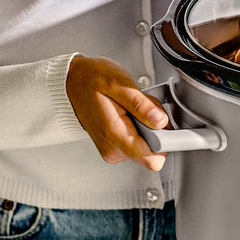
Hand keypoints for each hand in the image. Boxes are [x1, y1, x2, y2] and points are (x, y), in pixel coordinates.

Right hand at [66, 55, 168, 171]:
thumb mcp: (118, 83)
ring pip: (149, 146)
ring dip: (147, 125)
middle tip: (141, 108)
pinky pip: (140, 143)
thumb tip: (160, 121)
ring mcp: (114, 151)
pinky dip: (140, 127)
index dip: (166, 141)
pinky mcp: (116, 149)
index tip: (163, 124)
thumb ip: (140, 104)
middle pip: (154, 151)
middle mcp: (114, 150)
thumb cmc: (92, 80)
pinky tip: (127, 114)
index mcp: (115, 136)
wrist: (73, 84)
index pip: (152, 159)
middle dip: (156, 128)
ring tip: (130, 108)